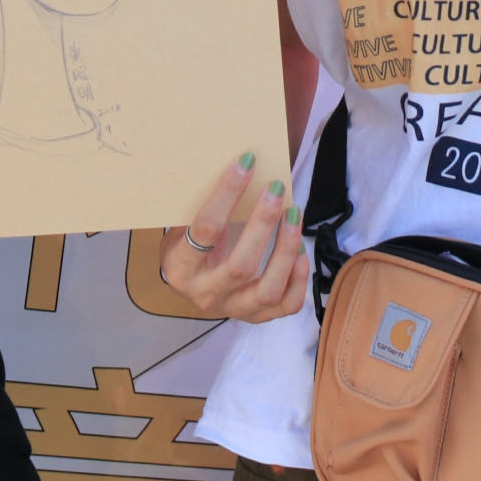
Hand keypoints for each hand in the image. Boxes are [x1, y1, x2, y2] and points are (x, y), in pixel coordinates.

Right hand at [157, 158, 309, 323]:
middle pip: (240, 265)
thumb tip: (241, 165)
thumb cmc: (189, 245)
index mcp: (180, 266)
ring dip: (285, 250)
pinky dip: (299, 278)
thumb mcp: (182, 226)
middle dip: (262, 223)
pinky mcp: (256, 317)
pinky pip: (286, 304)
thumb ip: (204, 205)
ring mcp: (232, 309)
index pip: (205, 230)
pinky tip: (301, 250)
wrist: (191, 284)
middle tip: (276, 189)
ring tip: (294, 215)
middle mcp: (204, 294)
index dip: (228, 194)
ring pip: (267, 290)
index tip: (247, 163)